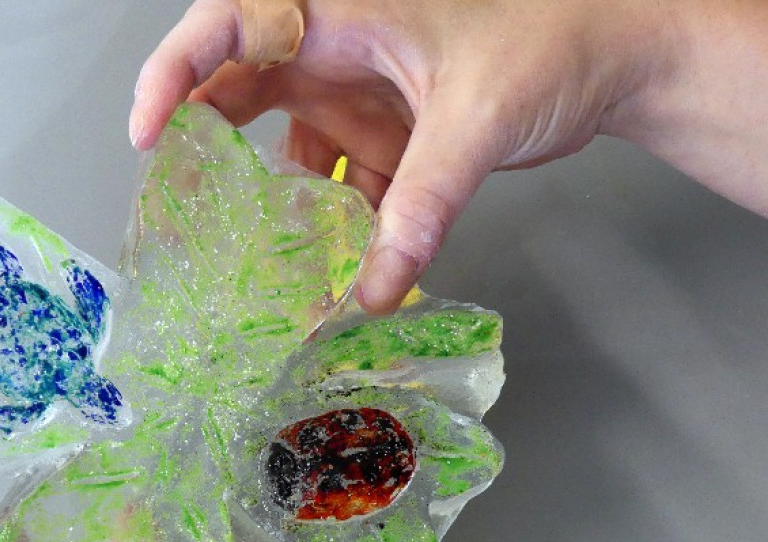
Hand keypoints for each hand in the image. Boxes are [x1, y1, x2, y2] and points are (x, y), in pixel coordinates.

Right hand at [133, 1, 767, 314]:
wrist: (617, 58)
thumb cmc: (554, 42)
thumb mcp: (477, 121)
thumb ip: (423, 205)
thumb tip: (375, 288)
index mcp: (345, 10)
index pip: (232, 22)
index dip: (176, 69)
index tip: (150, 129)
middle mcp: (338, 45)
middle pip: (240, 83)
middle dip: (207, 139)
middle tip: (182, 199)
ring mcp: (358, 90)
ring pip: (285, 140)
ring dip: (277, 195)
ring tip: (261, 251)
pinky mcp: (383, 130)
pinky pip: (336, 176)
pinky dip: (332, 216)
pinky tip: (341, 259)